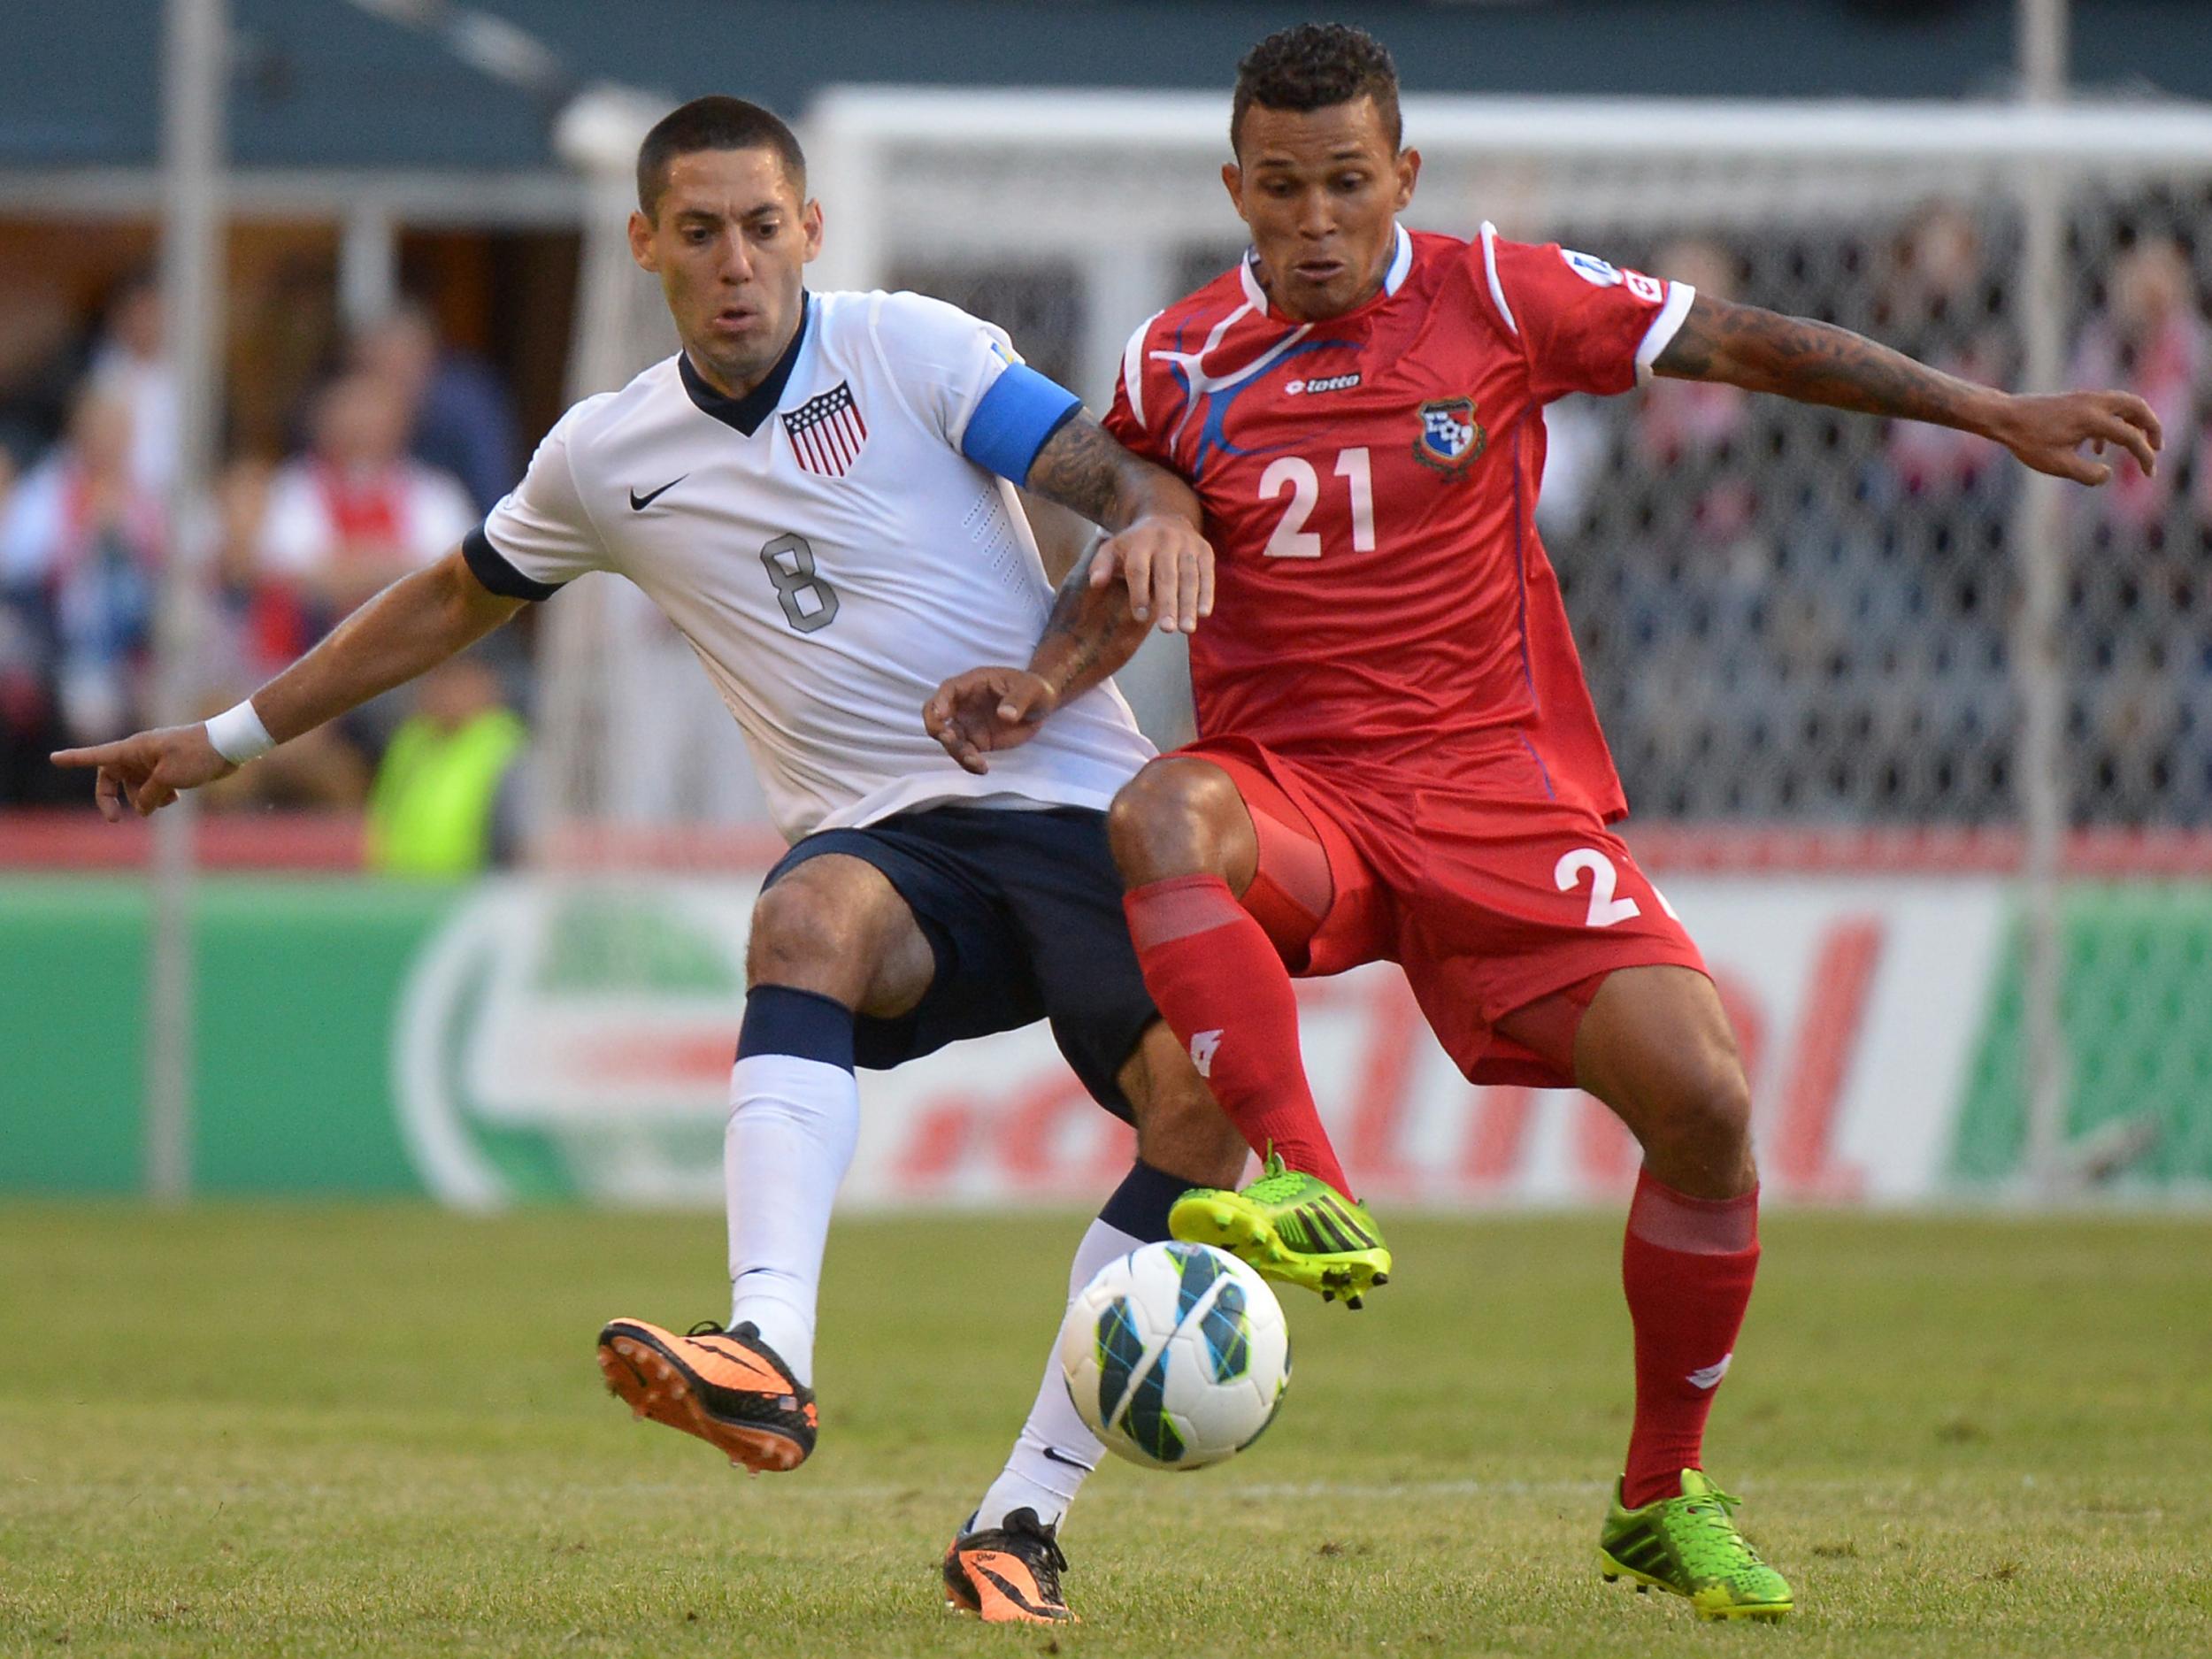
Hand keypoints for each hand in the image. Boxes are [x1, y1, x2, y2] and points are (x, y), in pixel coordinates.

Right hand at [51, 723, 236, 820]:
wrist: (229, 745)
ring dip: (144, 800)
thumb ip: (148, 795)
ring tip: (166, 801)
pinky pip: (154, 789)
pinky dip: (160, 798)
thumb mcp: (168, 778)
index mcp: (133, 749)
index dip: (74, 759)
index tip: (53, 758)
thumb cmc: (197, 754)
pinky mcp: (169, 770)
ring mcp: (154, 763)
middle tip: (115, 820)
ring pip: (136, 788)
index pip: (96, 756)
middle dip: (112, 799)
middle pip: (112, 779)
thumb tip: (141, 808)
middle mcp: (139, 755)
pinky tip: (175, 799)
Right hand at [923, 668, 1058, 774]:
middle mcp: (964, 704)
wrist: (1040, 706)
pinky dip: (969, 763)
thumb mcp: (1032, 690)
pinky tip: (982, 769)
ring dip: (956, 751)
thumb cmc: (1034, 689)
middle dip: (936, 727)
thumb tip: (1005, 715)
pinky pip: (964, 753)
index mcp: (973, 684)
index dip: (941, 701)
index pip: (949, 689)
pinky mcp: (975, 741)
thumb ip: (1018, 700)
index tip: (942, 715)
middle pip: (935, 714)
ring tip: (976, 761)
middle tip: (949, 739)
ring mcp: (967, 723)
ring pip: (948, 739)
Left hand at [1089, 514, 1214, 633]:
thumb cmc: (1134, 544)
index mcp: (1140, 542)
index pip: (1139, 569)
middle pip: (1167, 576)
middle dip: (1167, 603)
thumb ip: (1101, 566)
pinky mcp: (1205, 550)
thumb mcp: (1113, 549)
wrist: (1165, 517)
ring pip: (1189, 577)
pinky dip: (1206, 593)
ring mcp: (1187, 544)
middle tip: (1166, 630)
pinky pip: (1206, 574)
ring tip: (1186, 629)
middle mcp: (1165, 540)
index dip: (1139, 593)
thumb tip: (1096, 583)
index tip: (1140, 617)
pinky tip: (1203, 613)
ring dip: (1189, 604)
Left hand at [1990, 389, 2161, 484]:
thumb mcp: (2056, 465)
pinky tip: (2098, 450)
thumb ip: (2086, 473)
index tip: (2149, 474)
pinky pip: (2106, 407)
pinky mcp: (2076, 400)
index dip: (2144, 456)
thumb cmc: (2027, 441)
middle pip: (2137, 407)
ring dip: (2134, 423)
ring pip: (2123, 404)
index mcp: (2093, 419)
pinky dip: (2113, 423)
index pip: (2131, 437)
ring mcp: (2085, 398)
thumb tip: (2108, 474)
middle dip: (2152, 427)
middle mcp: (2094, 403)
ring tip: (2135, 447)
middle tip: (2156, 448)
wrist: (2004, 417)